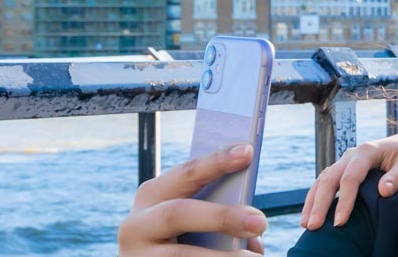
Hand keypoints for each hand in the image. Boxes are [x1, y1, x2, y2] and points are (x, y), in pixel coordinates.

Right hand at [118, 144, 268, 255]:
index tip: (247, 152)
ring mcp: (137, 254)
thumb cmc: (178, 239)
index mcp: (153, 196)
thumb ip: (216, 218)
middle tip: (260, 222)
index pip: (187, 173)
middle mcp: (137, 223)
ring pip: (182, 255)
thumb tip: (254, 241)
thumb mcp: (188, 222)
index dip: (217, 161)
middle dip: (222, 217)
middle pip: (178, 213)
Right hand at [299, 130, 397, 229]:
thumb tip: (383, 191)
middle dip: (319, 204)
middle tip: (313, 227)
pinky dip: (316, 197)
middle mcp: (352, 154)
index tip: (340, 223)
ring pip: (322, 180)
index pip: (350, 178)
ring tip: (306, 224)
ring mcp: (346, 161)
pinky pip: (325, 182)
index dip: (344, 201)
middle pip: (329, 179)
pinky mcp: (345, 168)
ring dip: (312, 202)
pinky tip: (311, 213)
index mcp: (367, 151)